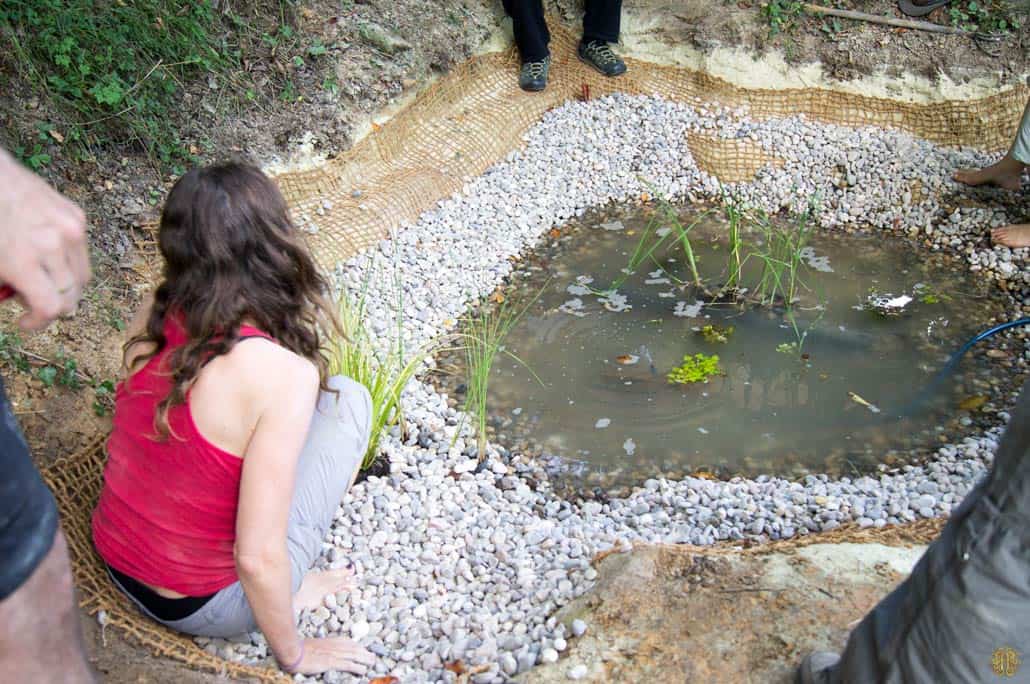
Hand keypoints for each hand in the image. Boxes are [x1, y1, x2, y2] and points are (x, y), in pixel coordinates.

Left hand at [0, 149, 89, 329]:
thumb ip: (8, 289)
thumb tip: (30, 307)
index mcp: (24, 260)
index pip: (52, 308)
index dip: (40, 322)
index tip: (26, 321)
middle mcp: (53, 246)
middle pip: (71, 297)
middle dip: (53, 304)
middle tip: (32, 297)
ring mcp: (71, 231)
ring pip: (83, 278)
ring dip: (65, 284)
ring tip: (42, 274)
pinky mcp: (79, 217)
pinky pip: (82, 253)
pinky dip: (67, 259)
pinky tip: (47, 250)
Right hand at [291, 636, 375, 675]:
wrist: (293, 651)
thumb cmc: (301, 649)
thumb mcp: (315, 644)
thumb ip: (324, 646)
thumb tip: (327, 651)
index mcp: (332, 640)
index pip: (350, 642)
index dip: (359, 647)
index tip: (365, 650)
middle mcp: (336, 645)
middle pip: (355, 648)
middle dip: (365, 653)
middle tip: (373, 657)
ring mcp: (334, 653)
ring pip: (355, 656)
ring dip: (365, 660)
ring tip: (372, 663)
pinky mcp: (331, 662)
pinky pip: (348, 665)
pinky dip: (357, 667)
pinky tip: (363, 671)